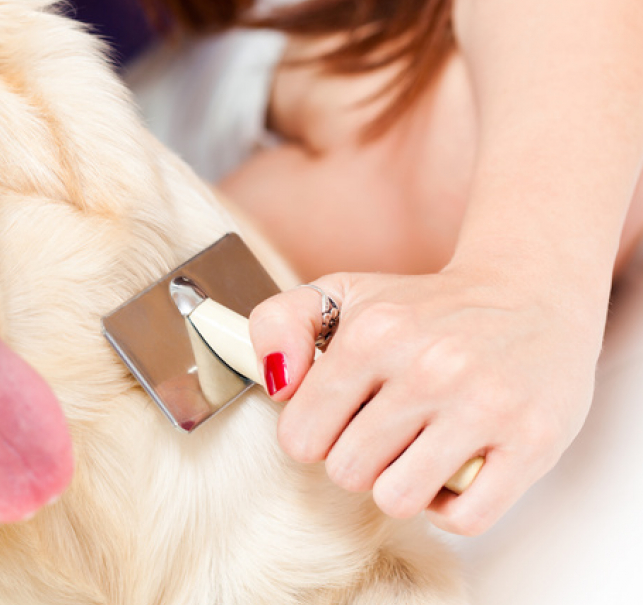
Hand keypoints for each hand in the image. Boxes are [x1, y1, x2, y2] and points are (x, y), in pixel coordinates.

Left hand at [248, 264, 601, 534]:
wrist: (530, 291)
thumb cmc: (424, 306)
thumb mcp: (339, 294)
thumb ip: (277, 325)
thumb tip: (276, 387)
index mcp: (373, 332)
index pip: (301, 437)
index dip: (314, 437)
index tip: (340, 419)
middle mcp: (429, 366)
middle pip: (348, 472)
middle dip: (358, 461)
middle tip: (385, 433)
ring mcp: (484, 404)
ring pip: (398, 499)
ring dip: (402, 486)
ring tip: (417, 451)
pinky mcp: (533, 441)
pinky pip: (464, 517)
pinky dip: (451, 507)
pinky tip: (454, 469)